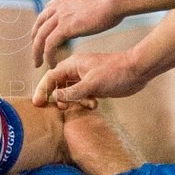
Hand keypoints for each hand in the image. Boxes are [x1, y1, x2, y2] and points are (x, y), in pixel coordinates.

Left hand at [31, 0, 123, 67]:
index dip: (42, 26)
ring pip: (41, 36)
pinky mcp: (64, 27)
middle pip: (39, 24)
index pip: (46, 12)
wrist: (116, 0)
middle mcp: (59, 4)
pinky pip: (50, 44)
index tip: (41, 38)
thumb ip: (83, 6)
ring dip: (37, 52)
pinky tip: (51, 64)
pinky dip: (48, 56)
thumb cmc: (113, 1)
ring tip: (38, 64)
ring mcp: (60, 15)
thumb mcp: (92, 0)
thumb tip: (84, 13)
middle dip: (35, 40)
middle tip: (35, 53)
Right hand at [34, 47, 157, 106]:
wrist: (137, 71)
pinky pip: (81, 95)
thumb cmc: (115, 73)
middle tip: (61, 109)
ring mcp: (85, 78)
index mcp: (72, 64)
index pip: (50, 77)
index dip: (42, 90)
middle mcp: (76, 70)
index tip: (38, 103)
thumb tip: (55, 96)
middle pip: (58, 85)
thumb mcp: (92, 84)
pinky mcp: (94, 85)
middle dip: (58, 97)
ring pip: (70, 92)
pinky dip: (84, 101)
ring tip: (87, 104)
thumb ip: (72, 91)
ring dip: (75, 101)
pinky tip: (95, 104)